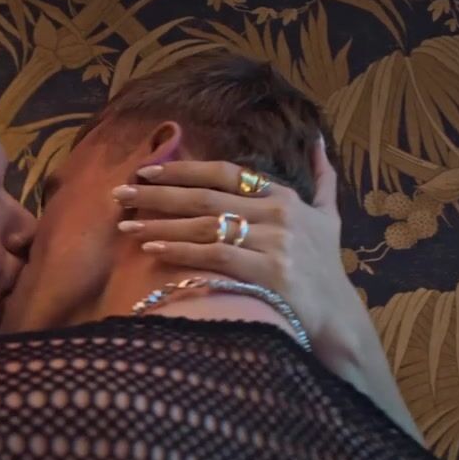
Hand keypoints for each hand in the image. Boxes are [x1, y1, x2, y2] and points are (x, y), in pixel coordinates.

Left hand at [121, 139, 421, 441]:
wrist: (338, 317)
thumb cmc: (325, 268)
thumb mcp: (329, 218)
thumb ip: (322, 180)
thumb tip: (320, 143)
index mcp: (284, 196)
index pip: (223, 174)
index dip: (183, 169)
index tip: (146, 169)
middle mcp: (278, 214)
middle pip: (205, 198)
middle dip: (158, 194)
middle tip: (120, 192)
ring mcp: (274, 243)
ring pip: (205, 226)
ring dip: (160, 223)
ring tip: (126, 223)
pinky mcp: (268, 273)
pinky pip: (214, 256)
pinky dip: (181, 251)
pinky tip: (152, 249)